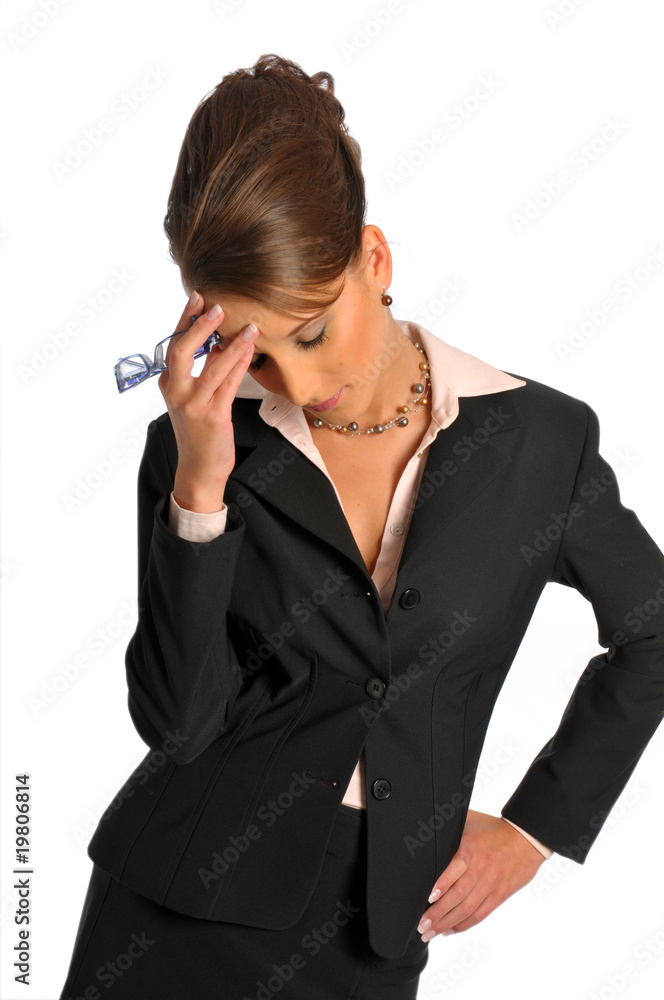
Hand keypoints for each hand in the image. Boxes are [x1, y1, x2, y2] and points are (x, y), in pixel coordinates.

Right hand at [159, 292, 259, 509]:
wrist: (200, 467)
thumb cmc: (199, 431)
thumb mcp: (195, 396)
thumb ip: (205, 369)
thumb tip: (221, 341)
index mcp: (168, 383)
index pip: (175, 344)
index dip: (186, 319)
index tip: (198, 297)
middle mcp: (176, 391)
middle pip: (182, 351)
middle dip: (199, 326)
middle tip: (216, 306)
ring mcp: (193, 404)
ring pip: (212, 367)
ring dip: (232, 345)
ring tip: (249, 328)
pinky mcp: (212, 416)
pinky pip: (228, 384)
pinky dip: (240, 365)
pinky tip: (250, 351)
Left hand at [417, 809, 545, 940]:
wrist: (526, 838)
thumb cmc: (492, 828)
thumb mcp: (469, 820)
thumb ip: (449, 828)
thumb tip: (426, 830)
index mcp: (471, 849)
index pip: (454, 870)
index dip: (441, 886)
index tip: (427, 899)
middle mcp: (481, 868)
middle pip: (458, 895)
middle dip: (438, 913)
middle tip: (421, 925)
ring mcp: (492, 884)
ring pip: (468, 909)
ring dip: (447, 923)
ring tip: (430, 933)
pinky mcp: (500, 894)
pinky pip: (481, 913)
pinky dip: (464, 924)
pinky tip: (450, 930)